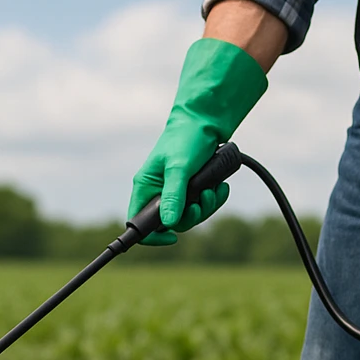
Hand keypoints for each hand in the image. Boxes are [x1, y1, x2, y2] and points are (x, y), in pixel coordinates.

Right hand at [128, 38, 266, 245]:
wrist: (206, 121)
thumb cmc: (186, 139)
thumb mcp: (179, 168)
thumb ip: (174, 196)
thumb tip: (169, 224)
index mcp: (146, 187)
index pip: (138, 223)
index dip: (152, 236)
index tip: (172, 238)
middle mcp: (159, 192)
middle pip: (171, 223)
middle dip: (191, 216)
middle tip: (202, 201)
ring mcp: (176, 191)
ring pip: (190, 216)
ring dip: (206, 207)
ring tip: (214, 189)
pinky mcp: (192, 188)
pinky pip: (202, 205)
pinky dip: (214, 199)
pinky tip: (220, 187)